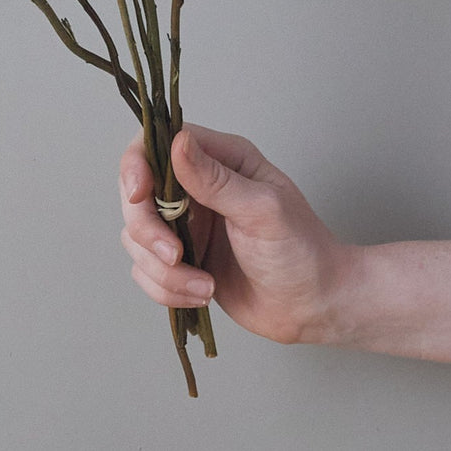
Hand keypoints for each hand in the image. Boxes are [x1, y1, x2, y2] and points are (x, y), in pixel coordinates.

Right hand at [119, 124, 355, 344]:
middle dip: (148, 231)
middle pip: (135, 195)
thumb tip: (177, 143)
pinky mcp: (182, 259)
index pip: (155, 144)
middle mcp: (196, 186)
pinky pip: (145, 270)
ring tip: (204, 285)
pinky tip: (202, 293)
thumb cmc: (302, 251)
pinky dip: (166, 289)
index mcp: (220, 159)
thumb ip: (216, 180)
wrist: (315, 307)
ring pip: (136, 237)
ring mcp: (186, 224)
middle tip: (176, 255)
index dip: (136, 166)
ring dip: (163, 270)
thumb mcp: (262, 210)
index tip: (139, 197)